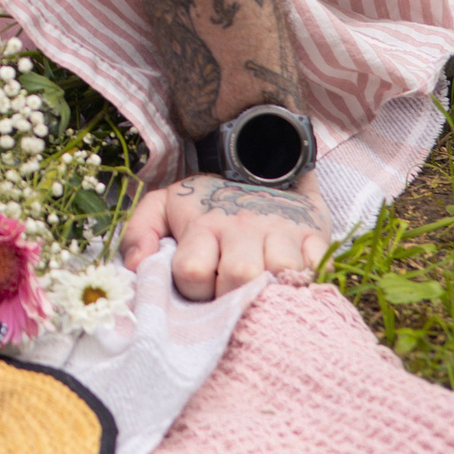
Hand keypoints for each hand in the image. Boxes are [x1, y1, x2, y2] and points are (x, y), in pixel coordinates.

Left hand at [120, 169, 331, 299]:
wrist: (259, 157)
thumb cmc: (210, 197)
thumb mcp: (165, 204)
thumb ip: (140, 231)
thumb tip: (136, 267)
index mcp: (203, 224)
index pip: (193, 272)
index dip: (194, 290)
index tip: (199, 289)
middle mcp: (242, 226)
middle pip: (240, 276)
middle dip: (234, 295)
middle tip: (232, 294)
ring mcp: (280, 229)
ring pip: (281, 273)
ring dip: (274, 290)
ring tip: (263, 289)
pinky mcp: (313, 232)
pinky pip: (318, 266)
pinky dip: (309, 279)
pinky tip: (294, 280)